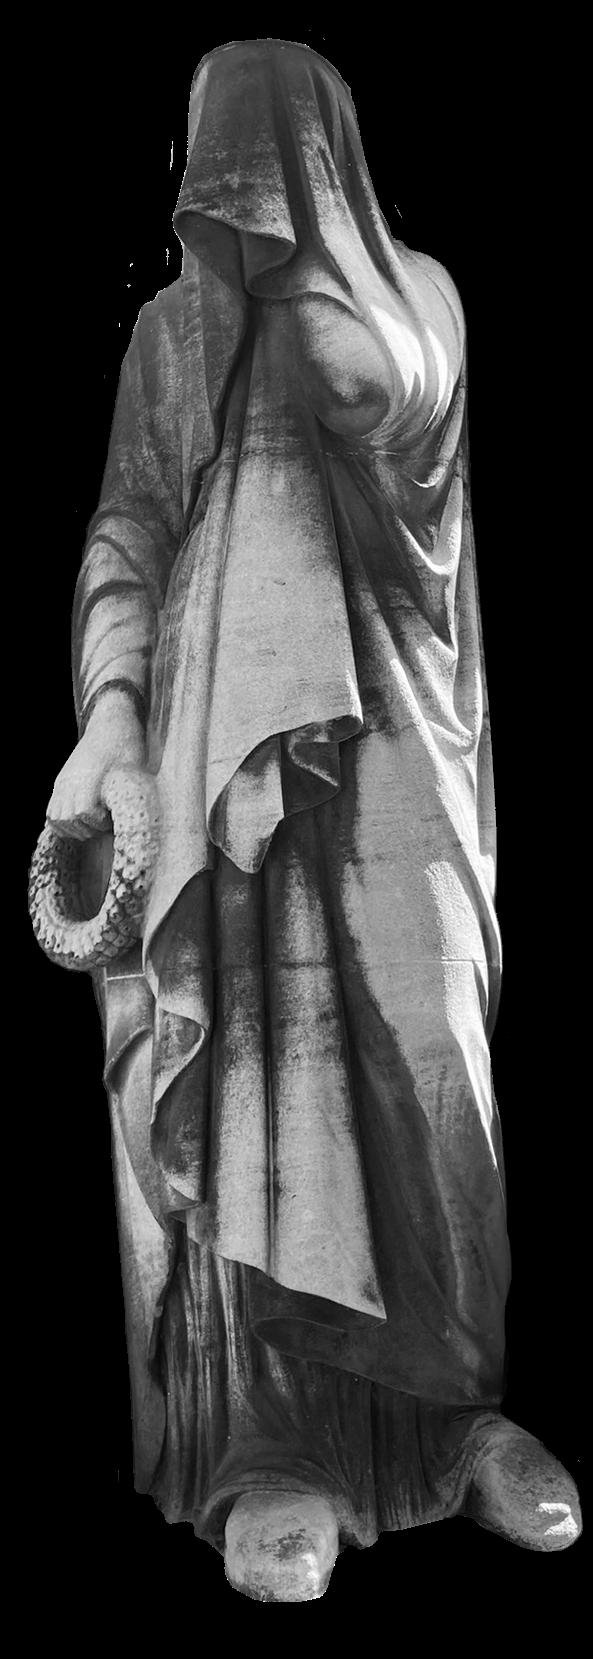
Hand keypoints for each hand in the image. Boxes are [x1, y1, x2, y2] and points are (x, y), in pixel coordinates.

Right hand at [47, 691, 146, 839]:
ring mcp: (63, 782)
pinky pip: (51, 811)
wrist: (110, 723)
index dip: (99, 822)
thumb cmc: (126, 746)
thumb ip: (128, 795)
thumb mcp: (134, 771)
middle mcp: (72, 780)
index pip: (84, 812)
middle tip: (104, 823)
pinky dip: (62, 823)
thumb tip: (135, 821)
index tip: (112, 818)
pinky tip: (79, 822)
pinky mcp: (60, 783)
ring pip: (56, 818)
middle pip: (67, 818)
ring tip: (91, 824)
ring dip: (73, 828)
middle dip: (87, 828)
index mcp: (90, 776)